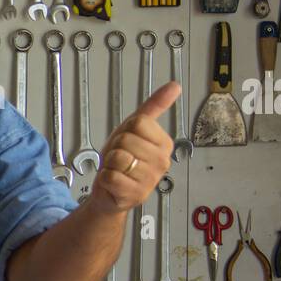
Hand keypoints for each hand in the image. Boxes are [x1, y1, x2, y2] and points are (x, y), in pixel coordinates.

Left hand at [87, 81, 178, 215]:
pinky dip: (105, 179)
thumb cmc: (123, 159)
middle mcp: (162, 162)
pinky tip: (114, 183)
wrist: (111, 191)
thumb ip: (154, 106)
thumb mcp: (134, 128)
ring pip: (118, 157)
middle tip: (121, 158)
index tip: (128, 141)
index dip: (126, 130)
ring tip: (118, 170)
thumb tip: (175, 86)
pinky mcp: (135, 194)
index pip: (139, 122)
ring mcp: (150, 180)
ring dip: (110, 164)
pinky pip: (111, 176)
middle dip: (116, 147)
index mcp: (165, 143)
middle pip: (126, 139)